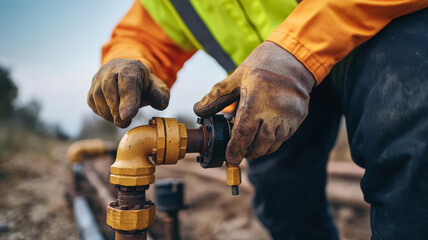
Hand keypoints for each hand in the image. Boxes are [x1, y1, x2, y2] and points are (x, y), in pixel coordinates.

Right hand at [88, 59, 169, 127]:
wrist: (127, 76)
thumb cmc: (144, 85)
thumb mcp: (157, 88)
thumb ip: (161, 95)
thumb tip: (161, 104)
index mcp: (131, 68)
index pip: (127, 81)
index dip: (127, 99)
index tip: (127, 116)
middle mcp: (111, 70)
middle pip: (109, 89)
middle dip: (117, 110)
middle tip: (125, 122)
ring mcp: (99, 79)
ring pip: (98, 97)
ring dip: (110, 113)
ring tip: (123, 119)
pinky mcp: (91, 89)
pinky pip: (93, 103)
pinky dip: (103, 113)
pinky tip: (114, 115)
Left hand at [194, 41, 314, 163]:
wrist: (294, 58)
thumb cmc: (263, 65)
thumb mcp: (236, 76)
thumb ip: (216, 96)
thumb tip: (198, 110)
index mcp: (256, 99)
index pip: (244, 133)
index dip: (236, 150)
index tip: (230, 159)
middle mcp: (275, 111)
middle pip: (260, 144)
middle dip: (247, 152)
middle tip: (239, 152)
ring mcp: (289, 116)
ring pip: (273, 144)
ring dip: (260, 148)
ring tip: (251, 145)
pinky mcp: (299, 117)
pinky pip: (284, 137)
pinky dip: (273, 141)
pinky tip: (265, 135)